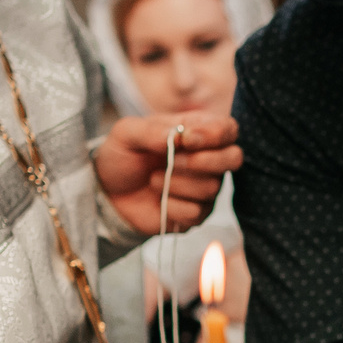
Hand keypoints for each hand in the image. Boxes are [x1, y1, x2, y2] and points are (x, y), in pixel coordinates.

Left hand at [97, 112, 240, 234]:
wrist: (108, 192)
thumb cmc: (122, 156)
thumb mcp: (126, 133)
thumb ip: (152, 130)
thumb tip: (180, 136)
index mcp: (197, 131)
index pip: (226, 129)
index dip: (213, 135)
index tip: (186, 140)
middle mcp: (208, 159)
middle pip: (234, 158)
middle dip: (204, 161)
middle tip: (172, 162)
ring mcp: (205, 188)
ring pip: (212, 187)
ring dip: (176, 184)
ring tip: (154, 179)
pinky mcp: (197, 213)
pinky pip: (197, 212)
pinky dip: (172, 205)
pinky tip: (159, 200)